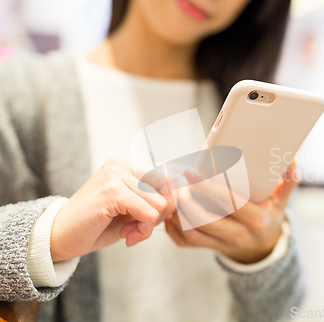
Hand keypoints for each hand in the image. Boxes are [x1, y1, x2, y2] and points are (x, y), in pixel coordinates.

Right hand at [50, 157, 175, 261]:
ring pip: (161, 203)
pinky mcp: (113, 191)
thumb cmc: (98, 225)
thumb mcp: (132, 209)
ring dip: (150, 226)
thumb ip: (155, 199)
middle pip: (171, 184)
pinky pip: (149, 213)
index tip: (157, 218)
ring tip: (131, 233)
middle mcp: (123, 164)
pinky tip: (127, 237)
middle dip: (165, 212)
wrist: (59, 237)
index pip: (171, 172)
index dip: (173, 198)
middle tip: (144, 227)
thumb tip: (185, 193)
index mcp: (128, 164)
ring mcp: (117, 175)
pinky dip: (143, 231)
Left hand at [164, 161, 298, 263]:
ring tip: (174, 190)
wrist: (263, 248)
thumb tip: (292, 159)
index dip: (209, 186)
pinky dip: (173, 226)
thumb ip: (288, 181)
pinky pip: (185, 242)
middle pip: (205, 219)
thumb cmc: (269, 216)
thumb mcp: (281, 200)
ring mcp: (222, 245)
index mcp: (256, 221)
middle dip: (187, 198)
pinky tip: (171, 208)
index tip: (194, 171)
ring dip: (178, 211)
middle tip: (179, 179)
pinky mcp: (208, 250)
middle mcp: (238, 236)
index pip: (229, 203)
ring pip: (191, 231)